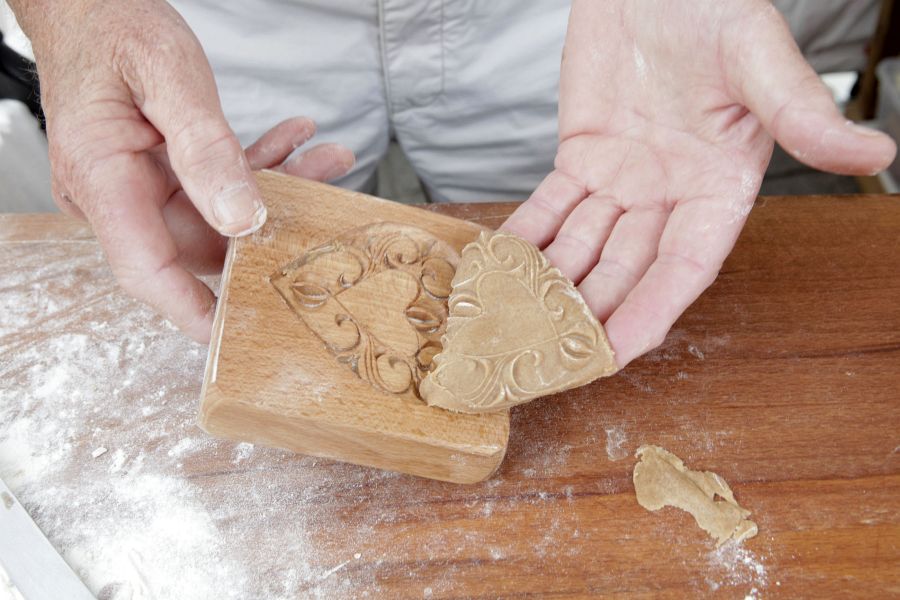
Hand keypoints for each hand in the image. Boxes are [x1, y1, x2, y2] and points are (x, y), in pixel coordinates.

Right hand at [11, 0, 352, 342]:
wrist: (89, 0)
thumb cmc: (111, 24)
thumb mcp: (168, 77)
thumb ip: (206, 148)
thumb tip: (241, 218)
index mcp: (101, 177)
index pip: (146, 269)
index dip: (193, 309)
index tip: (238, 334)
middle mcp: (117, 190)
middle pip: (197, 241)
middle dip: (267, 229)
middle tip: (323, 208)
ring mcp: (139, 182)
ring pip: (218, 212)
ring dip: (275, 188)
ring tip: (327, 161)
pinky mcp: (160, 167)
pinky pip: (215, 182)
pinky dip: (256, 164)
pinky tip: (294, 139)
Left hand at [502, 0, 895, 366]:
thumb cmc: (714, 6)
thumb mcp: (758, 58)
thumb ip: (801, 112)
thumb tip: (876, 154)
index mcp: (721, 188)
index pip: (685, 267)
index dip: (651, 310)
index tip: (615, 352)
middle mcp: (670, 196)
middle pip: (626, 271)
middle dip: (590, 313)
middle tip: (548, 355)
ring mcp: (621, 181)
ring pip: (582, 249)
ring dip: (550, 287)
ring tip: (514, 324)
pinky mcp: (580, 158)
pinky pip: (549, 210)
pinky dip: (525, 240)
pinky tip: (498, 271)